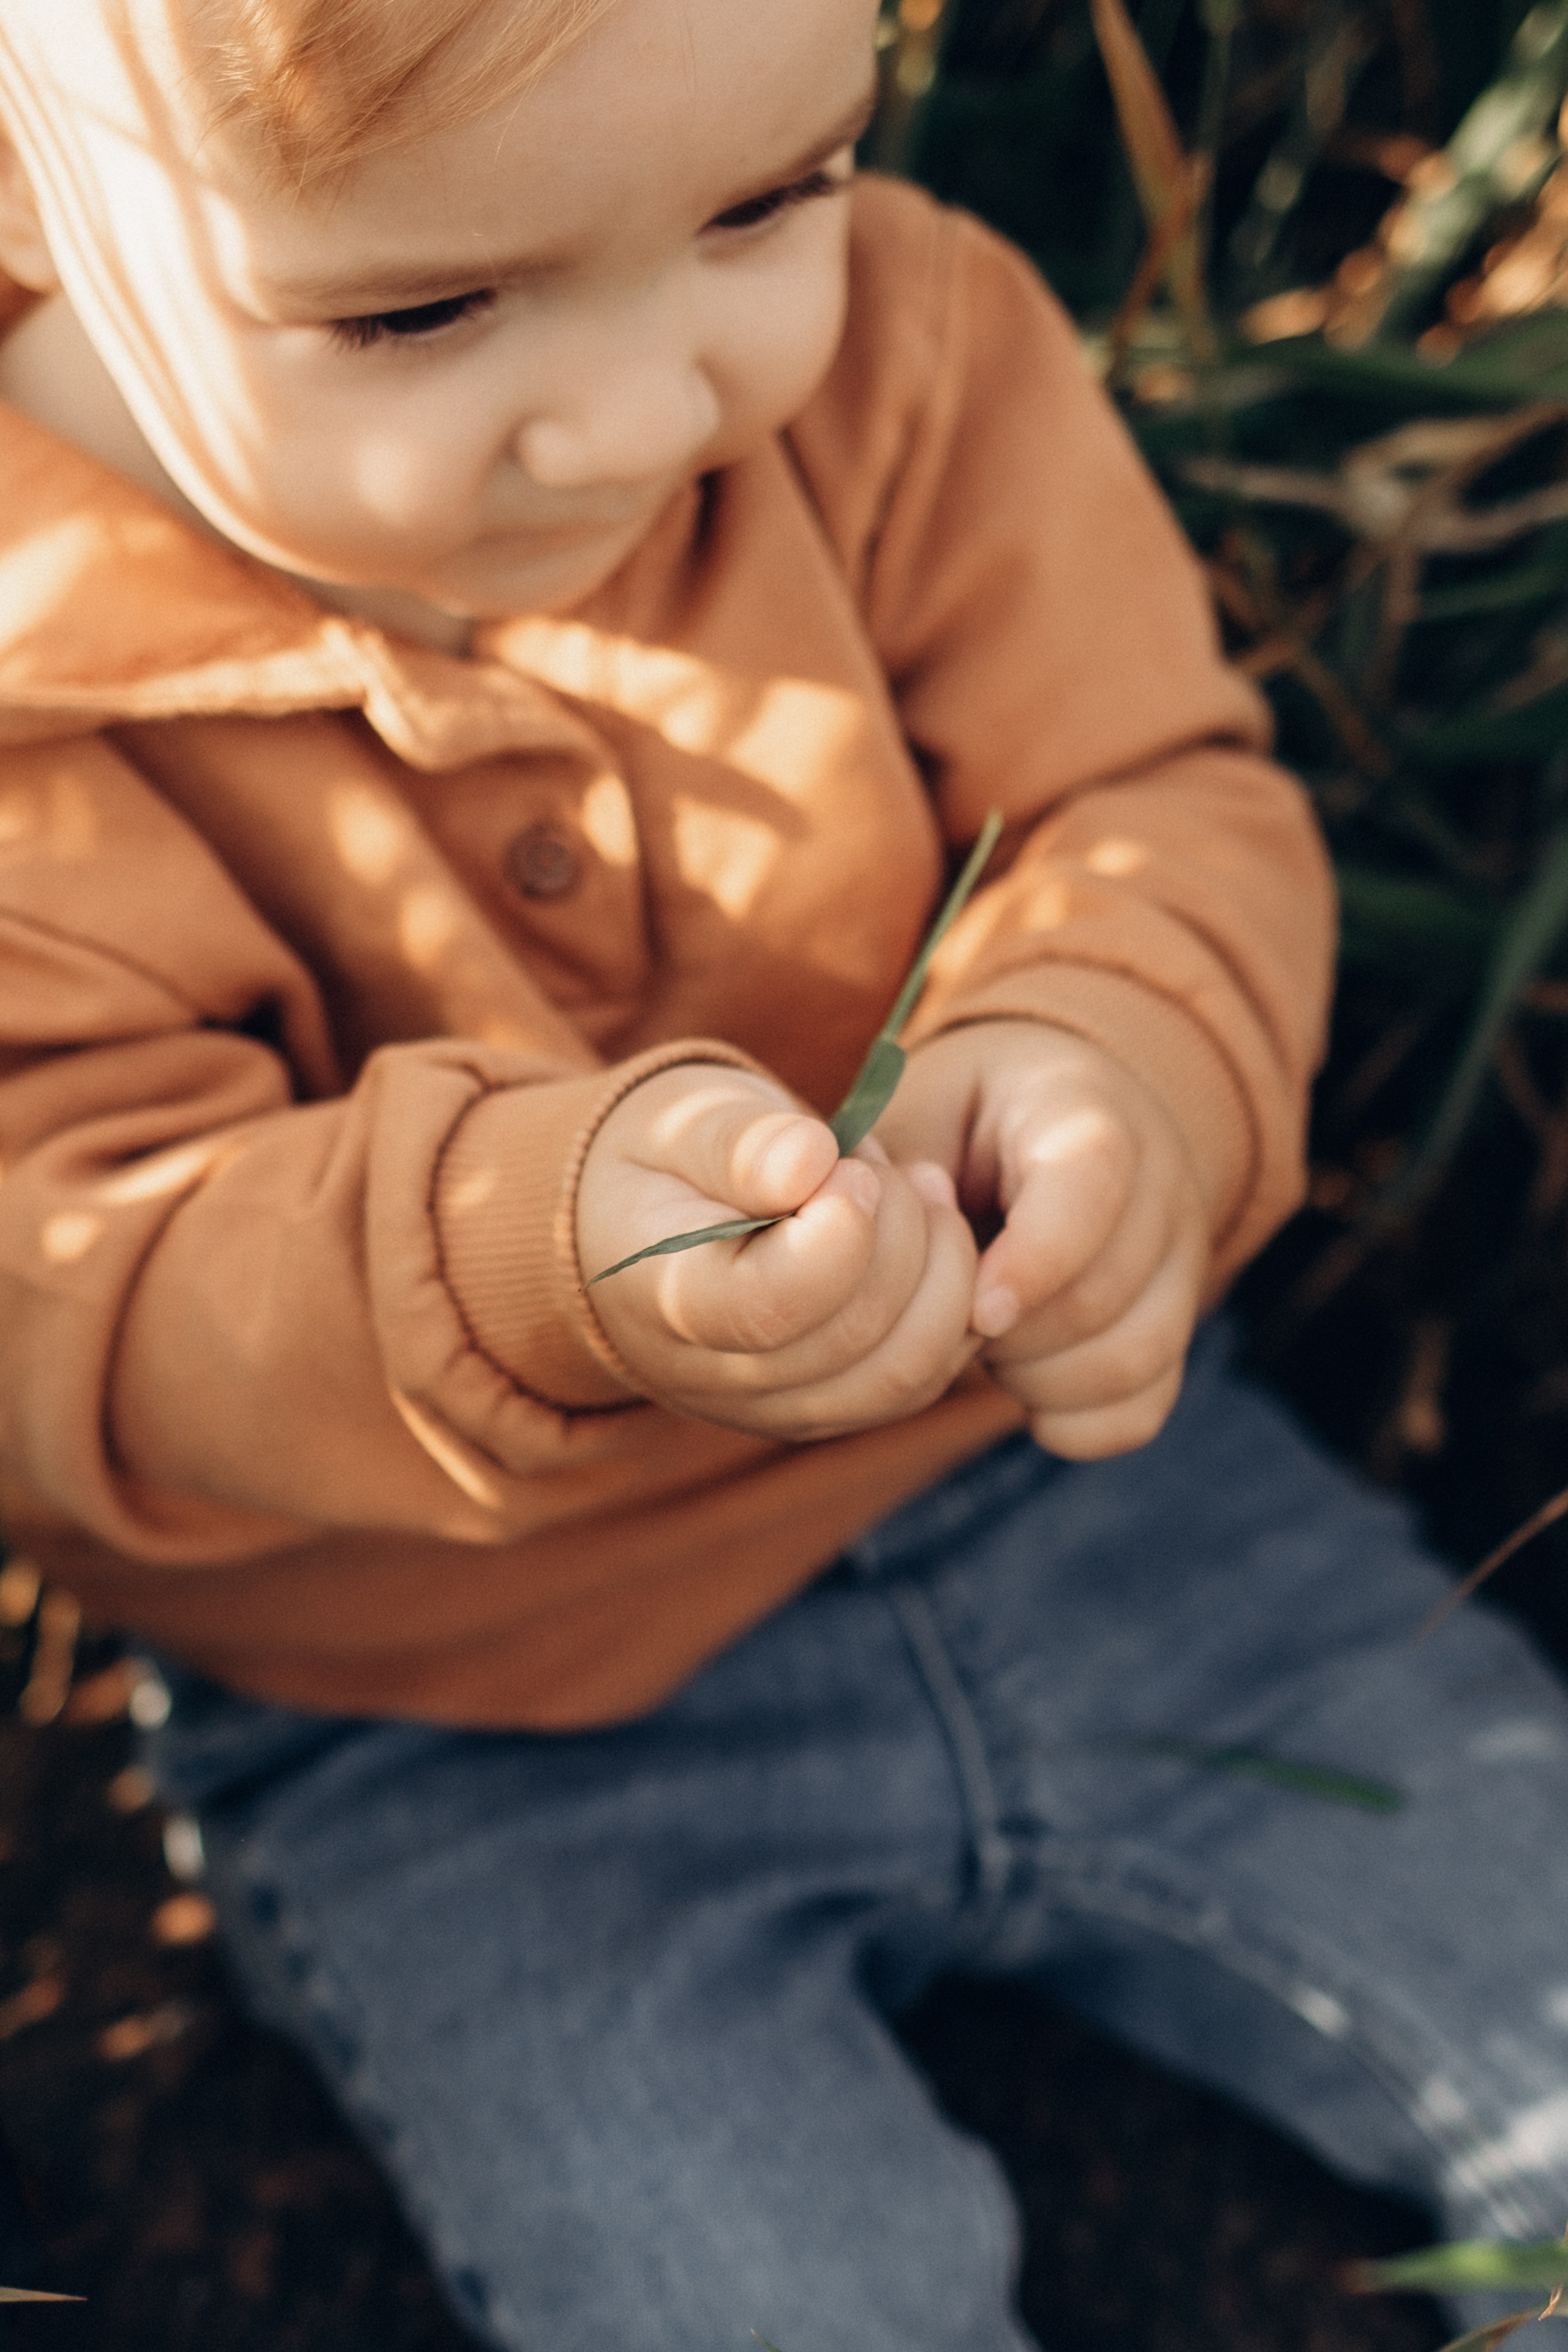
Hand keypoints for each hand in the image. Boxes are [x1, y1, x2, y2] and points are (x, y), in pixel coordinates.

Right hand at [577, 1064, 978, 1440]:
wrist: (643, 1222)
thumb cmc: (665, 1159)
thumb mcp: (679, 1122)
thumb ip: (739, 1142)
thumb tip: (809, 1160)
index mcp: (666, 1300)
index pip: (769, 1307)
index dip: (838, 1236)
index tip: (847, 1168)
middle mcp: (718, 1378)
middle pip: (852, 1336)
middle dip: (899, 1231)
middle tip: (881, 1164)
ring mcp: (777, 1407)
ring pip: (903, 1371)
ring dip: (942, 1268)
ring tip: (920, 1189)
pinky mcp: (829, 1408)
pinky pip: (923, 1380)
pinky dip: (952, 1304)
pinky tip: (933, 1236)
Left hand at [874, 1023, 1209, 1458]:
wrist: (1047, 1128)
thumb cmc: (963, 1123)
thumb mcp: (922, 1112)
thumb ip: (900, 1167)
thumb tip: (886, 1231)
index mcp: (1084, 1111)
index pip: (1089, 1187)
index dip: (1034, 1260)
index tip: (978, 1311)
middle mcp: (1155, 1181)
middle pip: (1101, 1293)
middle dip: (1009, 1333)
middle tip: (953, 1315)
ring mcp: (1179, 1257)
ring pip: (1130, 1357)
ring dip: (1036, 1378)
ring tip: (988, 1344)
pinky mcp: (1177, 1325)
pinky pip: (1142, 1407)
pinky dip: (1074, 1422)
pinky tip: (1025, 1387)